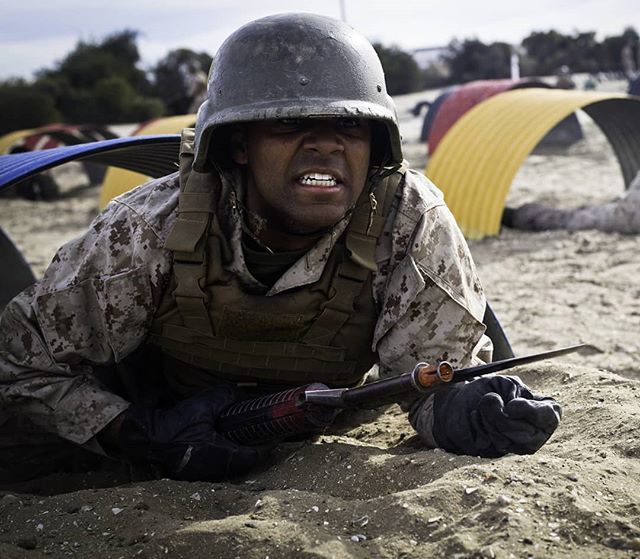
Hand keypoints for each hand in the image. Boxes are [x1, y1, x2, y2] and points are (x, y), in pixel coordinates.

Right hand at [118, 384, 272, 480]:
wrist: (144, 437)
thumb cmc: (175, 423)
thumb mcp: (203, 404)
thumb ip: (226, 397)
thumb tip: (240, 394)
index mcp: (220, 454)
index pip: (254, 456)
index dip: (268, 446)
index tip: (275, 434)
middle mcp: (214, 468)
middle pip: (245, 463)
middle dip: (256, 449)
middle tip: (263, 434)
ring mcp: (203, 472)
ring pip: (231, 465)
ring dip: (241, 453)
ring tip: (247, 437)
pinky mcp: (194, 470)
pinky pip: (218, 464)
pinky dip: (226, 454)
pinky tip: (224, 441)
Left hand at [411, 375, 561, 457]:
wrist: (456, 402)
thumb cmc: (484, 391)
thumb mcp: (502, 383)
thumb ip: (513, 390)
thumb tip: (511, 408)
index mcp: (541, 411)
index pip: (550, 416)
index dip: (532, 412)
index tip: (511, 406)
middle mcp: (533, 433)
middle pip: (529, 434)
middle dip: (502, 415)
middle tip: (489, 400)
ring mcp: (514, 446)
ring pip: (508, 440)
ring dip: (488, 418)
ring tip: (482, 407)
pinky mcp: (493, 453)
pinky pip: (487, 442)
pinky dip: (476, 424)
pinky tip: (474, 419)